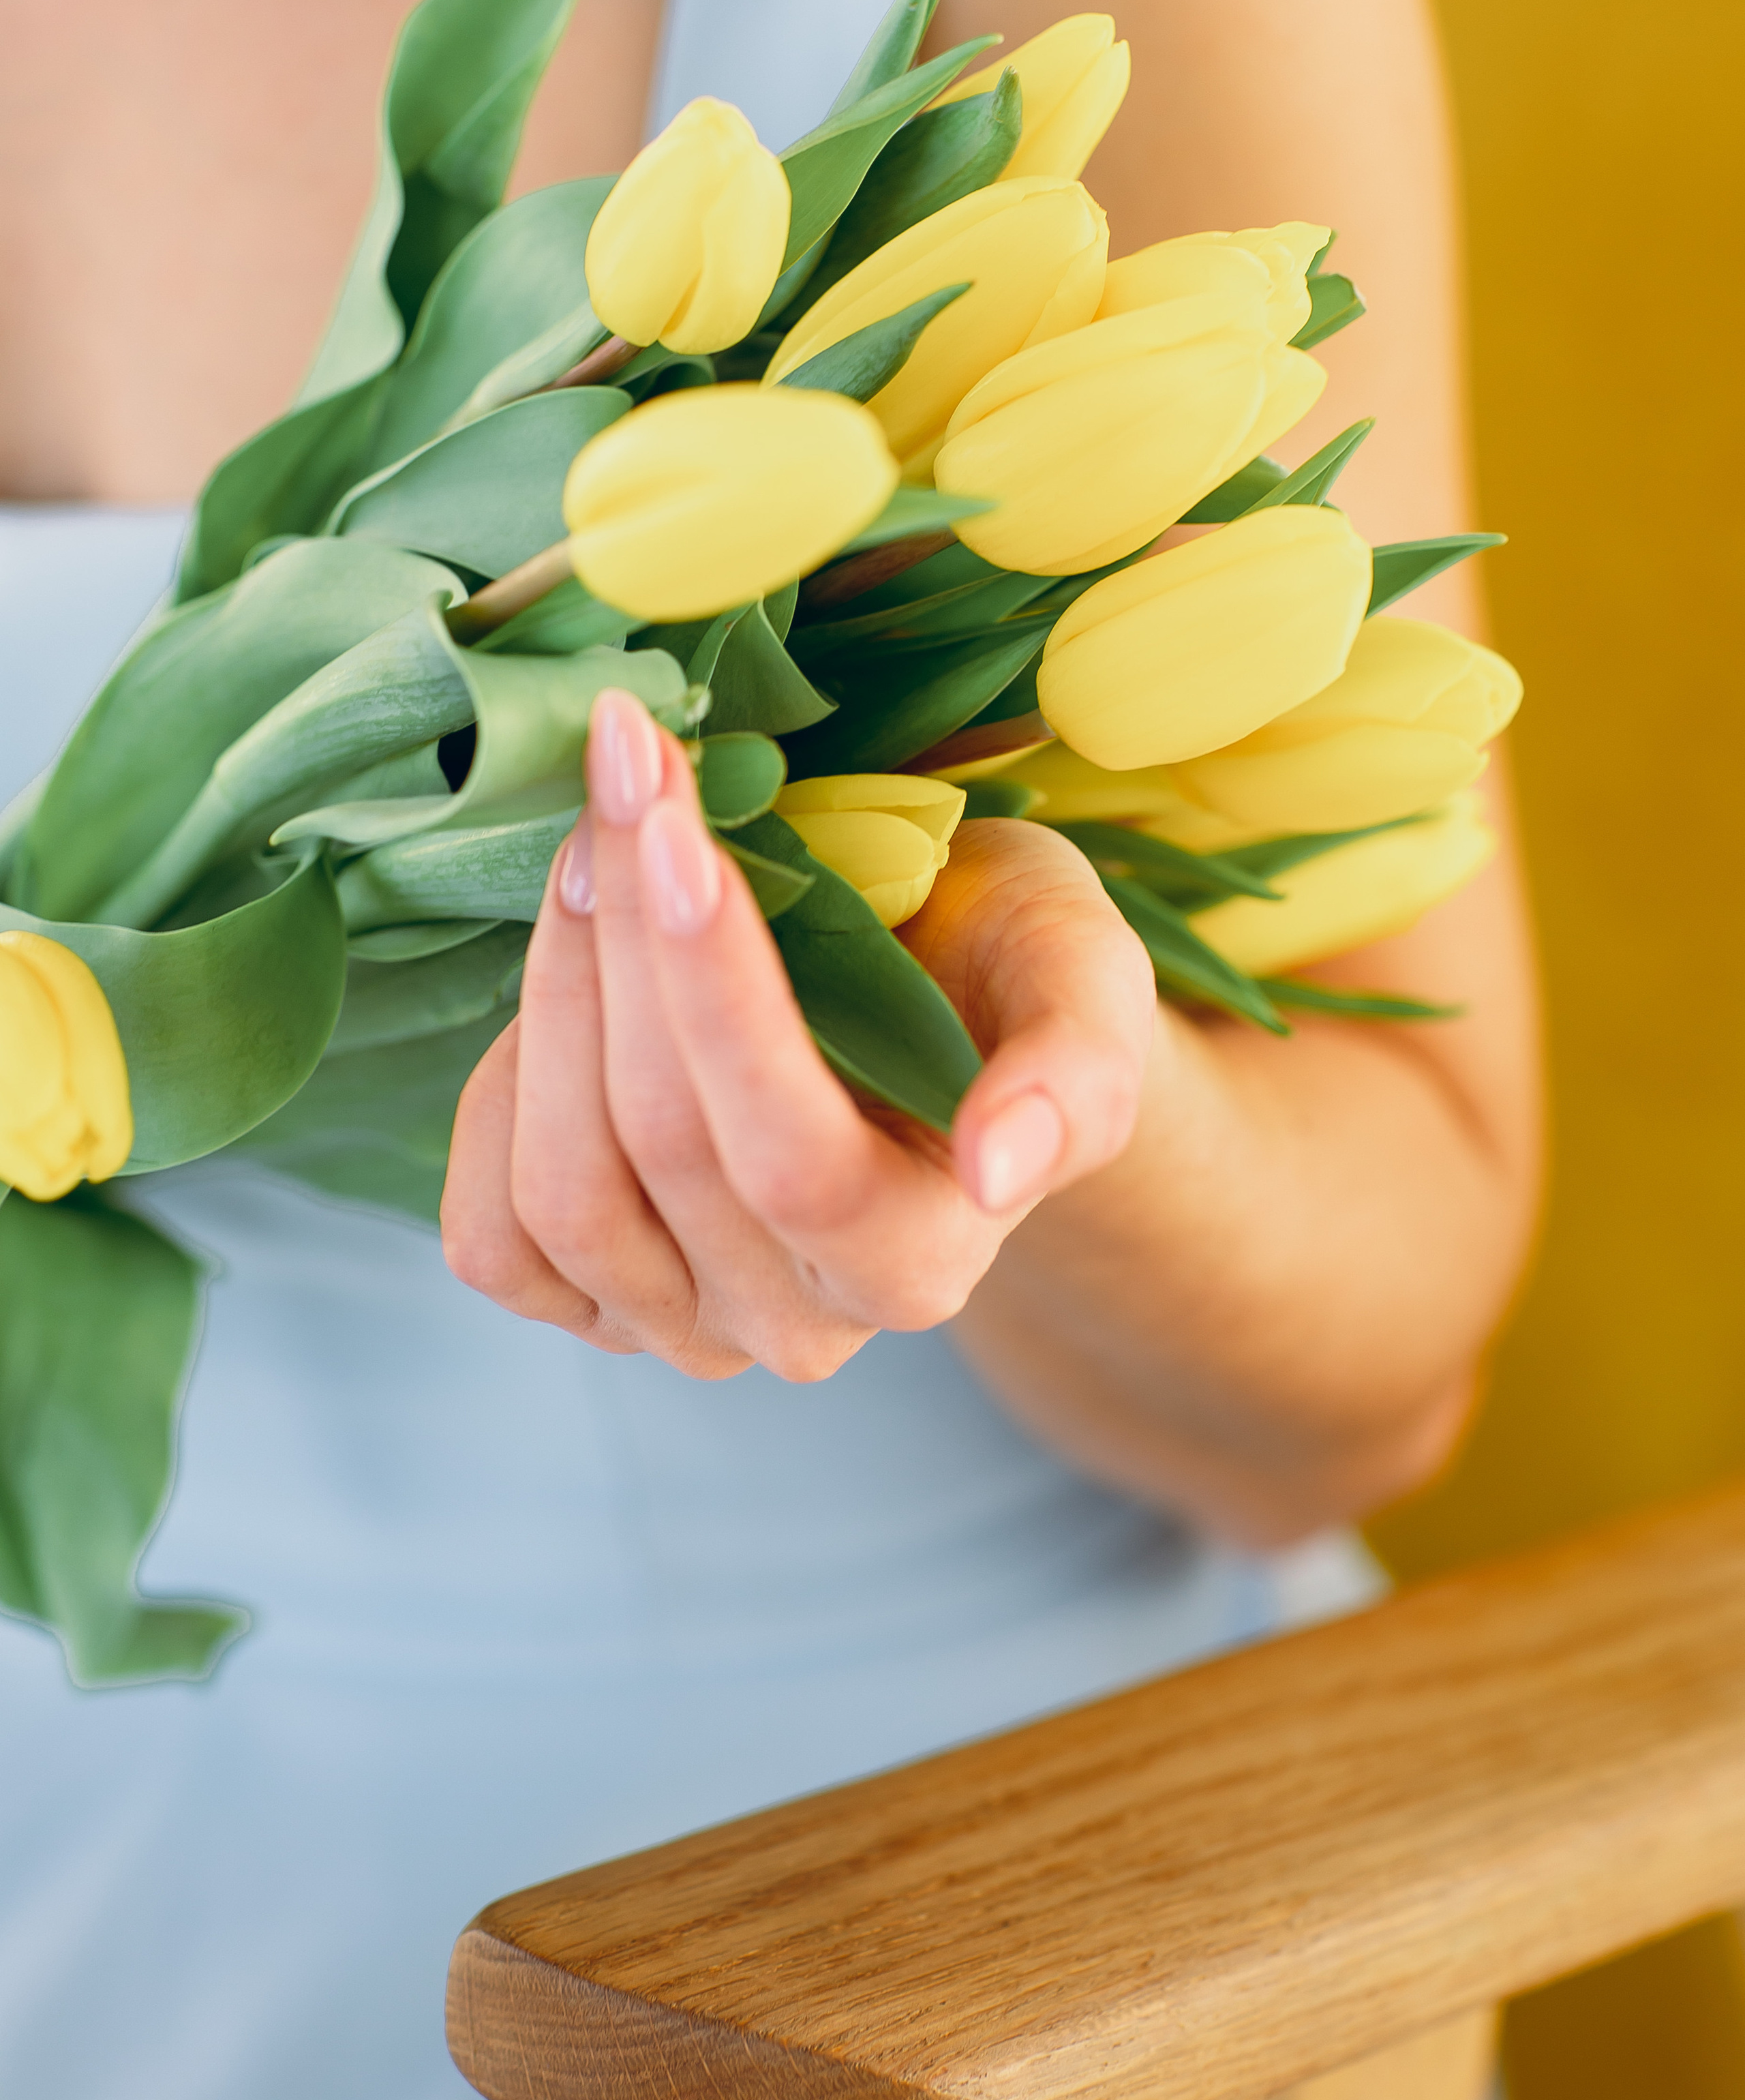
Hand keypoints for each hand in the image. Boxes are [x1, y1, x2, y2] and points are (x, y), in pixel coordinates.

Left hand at [441, 690, 1155, 1381]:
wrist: (935, 1018)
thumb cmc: (1005, 978)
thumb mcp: (1084, 980)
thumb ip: (1077, 1074)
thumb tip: (998, 1166)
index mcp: (921, 1265)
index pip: (787, 1156)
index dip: (711, 989)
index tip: (667, 823)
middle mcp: (795, 1331)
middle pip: (661, 1141)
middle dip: (625, 933)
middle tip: (623, 768)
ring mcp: (678, 1329)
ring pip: (562, 1189)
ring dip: (555, 987)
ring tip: (591, 848)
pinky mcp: (584, 1305)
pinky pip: (491, 1234)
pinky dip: (496, 1094)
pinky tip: (557, 986)